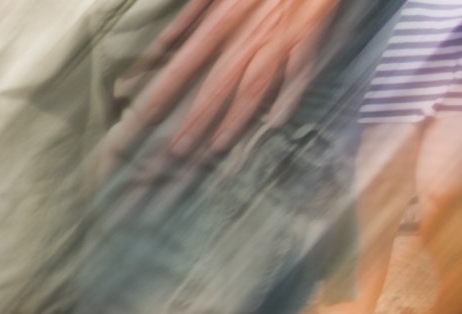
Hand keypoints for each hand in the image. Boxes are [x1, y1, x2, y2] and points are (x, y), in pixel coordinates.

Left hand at [133, 0, 336, 157]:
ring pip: (257, 80)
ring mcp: (284, 31)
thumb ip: (193, 10)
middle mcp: (252, 27)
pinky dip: (291, 94)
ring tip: (217, 147)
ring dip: (236, 116)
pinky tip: (278, 121)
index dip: (169, 88)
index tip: (148, 116)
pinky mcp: (313, 29)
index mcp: (226, 12)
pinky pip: (302, 66)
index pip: (190, 58)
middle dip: (198, 116)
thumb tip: (165, 43)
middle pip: (220, 79)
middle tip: (177, 150)